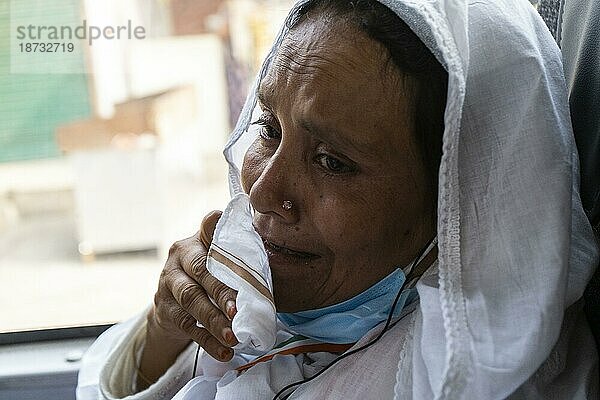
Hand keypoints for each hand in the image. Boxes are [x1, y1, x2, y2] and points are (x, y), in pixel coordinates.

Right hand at [138, 211, 237, 388]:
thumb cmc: (209, 276)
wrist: (172, 302)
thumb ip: (238, 254)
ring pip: (191, 300)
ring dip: (214, 320)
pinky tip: (225, 352)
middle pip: (202, 271)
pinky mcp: (164, 307)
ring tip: (234, 336)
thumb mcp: (219, 260)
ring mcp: (168, 281)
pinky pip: (187, 325)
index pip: (209, 228)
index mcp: (198, 238)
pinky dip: (207, 341)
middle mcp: (179, 255)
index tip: (239, 243)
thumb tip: (274, 259)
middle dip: (222, 292)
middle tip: (239, 311)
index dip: (221, 234)